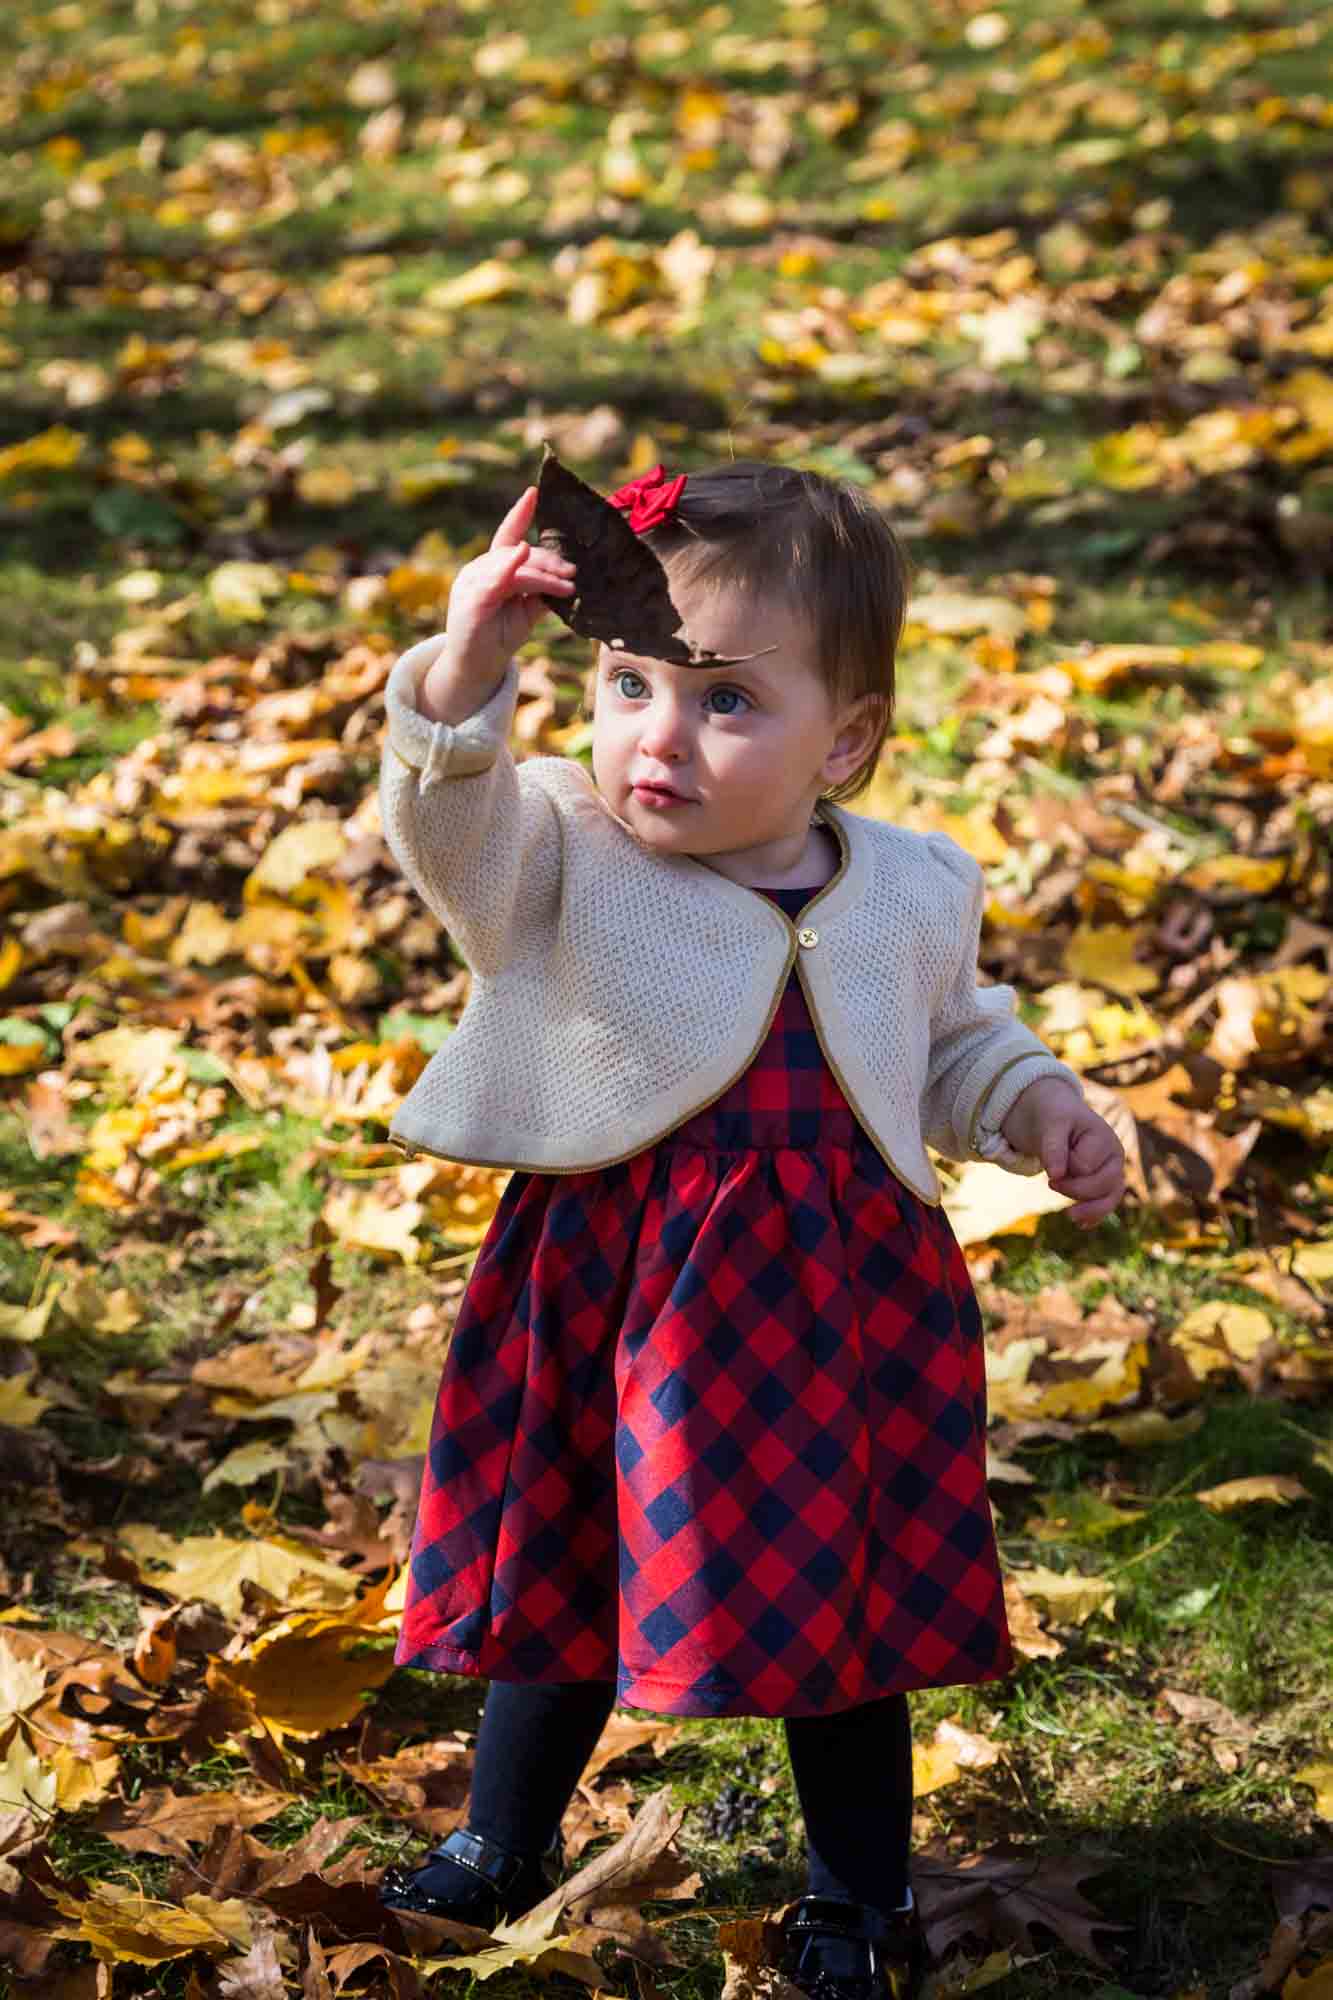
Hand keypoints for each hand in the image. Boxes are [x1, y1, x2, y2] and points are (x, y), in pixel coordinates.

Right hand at [420, 485, 575, 721]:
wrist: (477, 669)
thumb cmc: (499, 637)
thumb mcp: (525, 611)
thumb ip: (539, 592)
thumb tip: (566, 579)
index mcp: (491, 570)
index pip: (507, 536)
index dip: (519, 514)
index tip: (533, 493)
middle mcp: (478, 571)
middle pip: (517, 553)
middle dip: (548, 561)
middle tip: (573, 573)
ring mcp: (471, 584)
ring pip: (511, 568)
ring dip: (542, 573)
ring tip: (567, 585)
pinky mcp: (471, 602)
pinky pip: (492, 581)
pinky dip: (508, 568)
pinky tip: (522, 557)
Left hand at [1001, 1078, 1124, 1227]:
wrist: (1054, 1113)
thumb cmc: (1053, 1116)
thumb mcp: (1049, 1124)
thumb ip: (1053, 1148)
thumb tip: (1056, 1176)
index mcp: (1104, 1137)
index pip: (1085, 1166)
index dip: (1065, 1166)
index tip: (1051, 1156)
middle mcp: (1115, 1155)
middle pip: (1103, 1185)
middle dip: (1075, 1190)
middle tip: (1049, 1184)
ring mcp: (1112, 1170)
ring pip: (1110, 1198)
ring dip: (1089, 1210)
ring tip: (1069, 1217)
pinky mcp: (1104, 1182)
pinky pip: (1106, 1203)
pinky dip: (1095, 1216)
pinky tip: (1082, 1225)